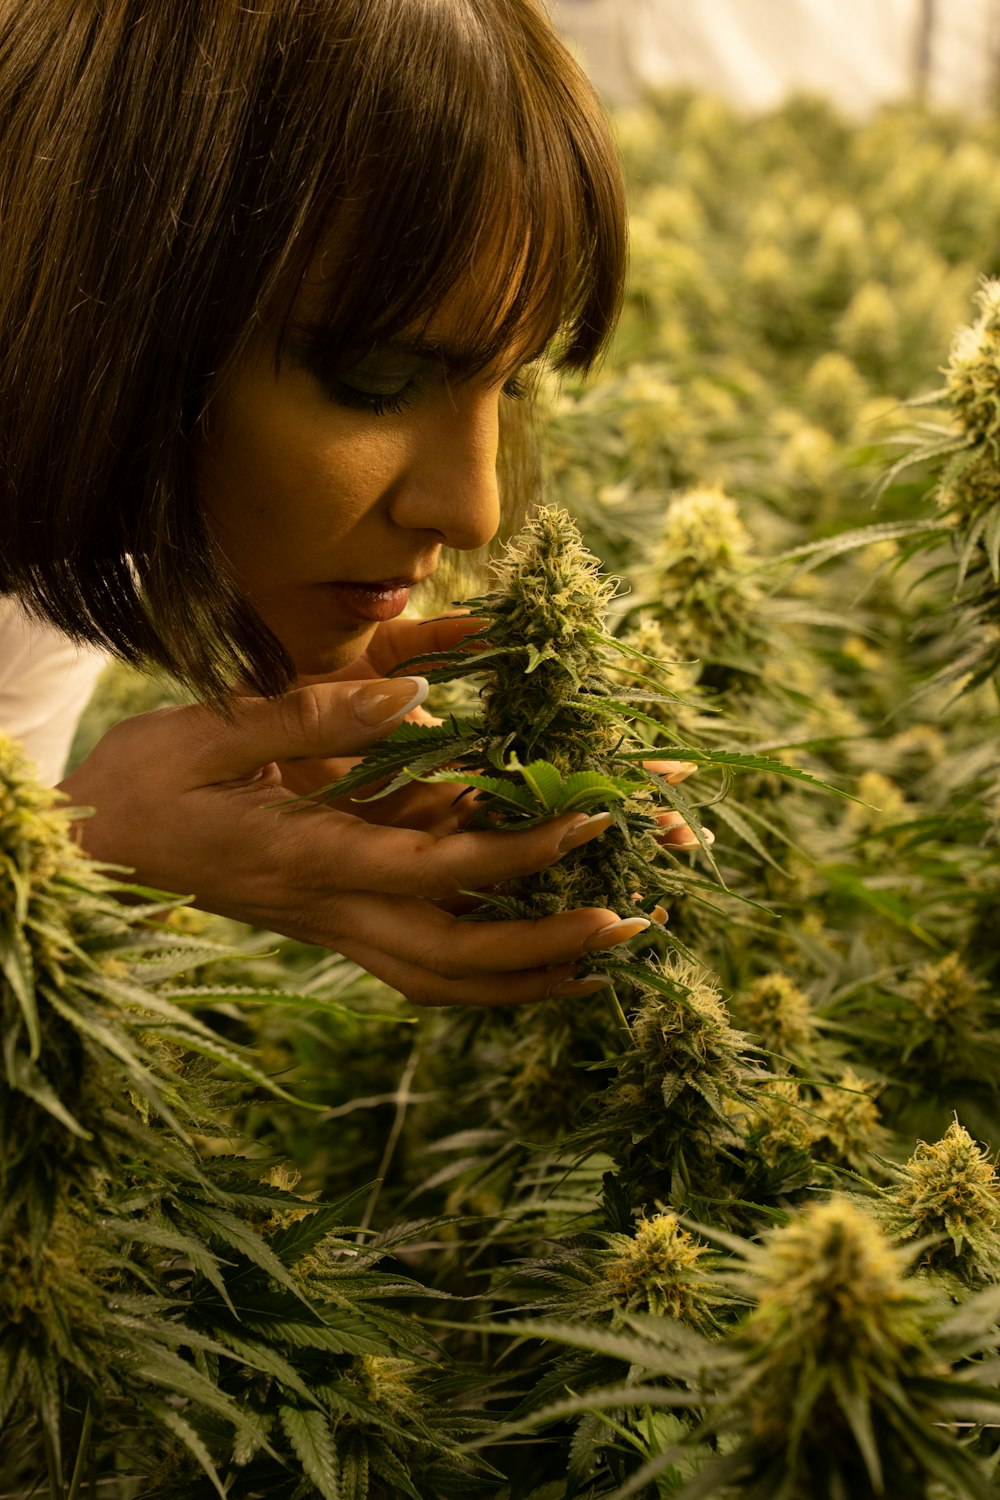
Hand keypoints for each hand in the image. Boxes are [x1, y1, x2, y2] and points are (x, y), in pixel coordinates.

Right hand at [57, 668, 648, 1007]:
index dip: (521, 851)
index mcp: (307, 858)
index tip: (589, 823)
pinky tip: (526, 945)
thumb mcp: (207, 732)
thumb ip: (311, 715)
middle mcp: (329, 908)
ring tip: (597, 961)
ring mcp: (330, 923)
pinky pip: (418, 957)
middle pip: (455, 959)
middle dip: (546, 948)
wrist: (92, 854)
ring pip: (440, 976)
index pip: (437, 868)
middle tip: (626, 926)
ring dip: (523, 975)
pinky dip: (482, 961)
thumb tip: (416, 694)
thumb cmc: (138, 788)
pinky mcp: (328, 919)